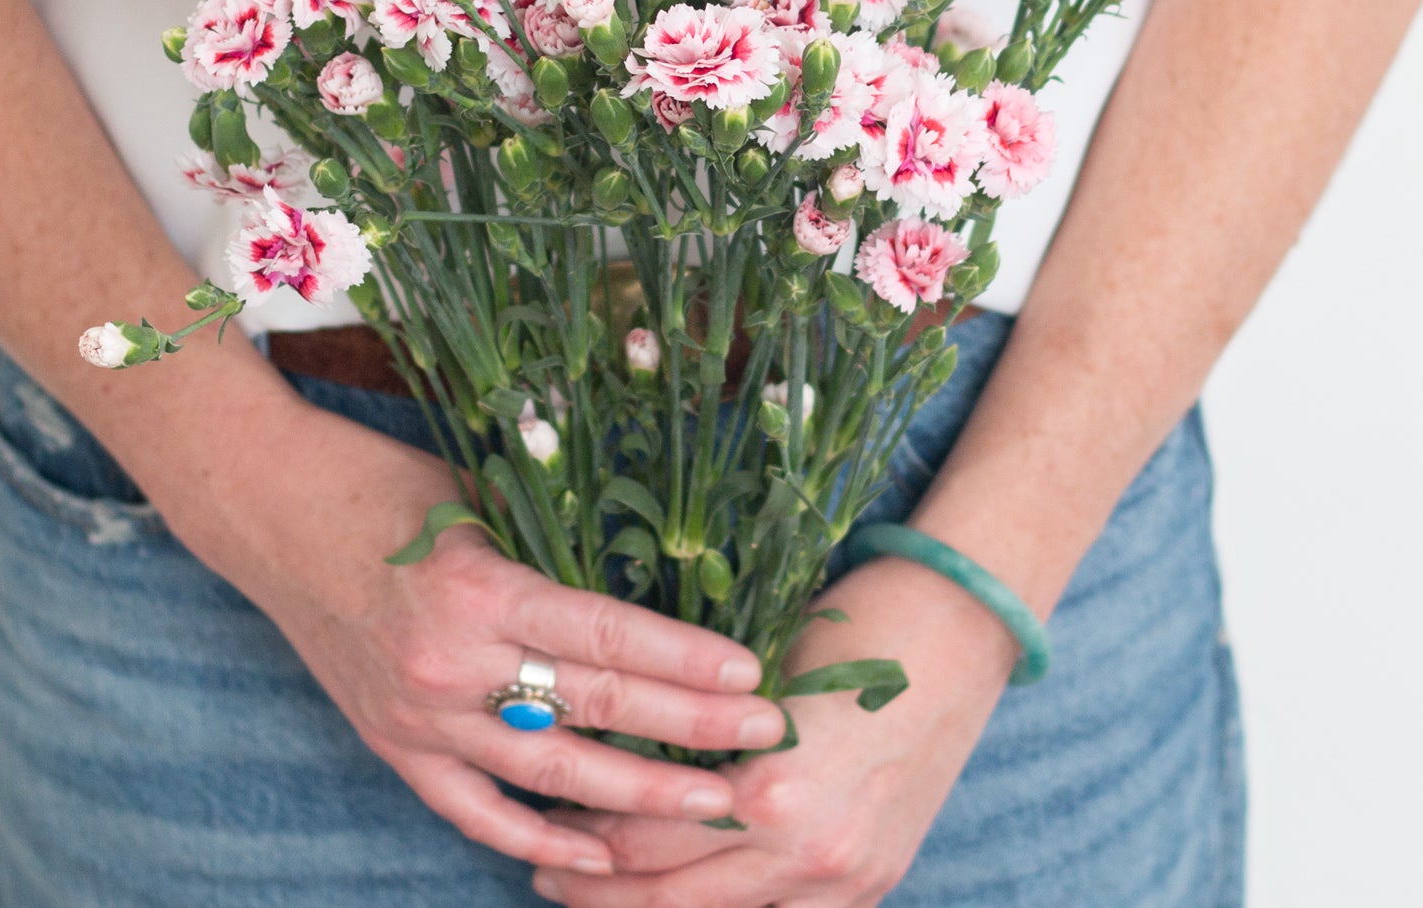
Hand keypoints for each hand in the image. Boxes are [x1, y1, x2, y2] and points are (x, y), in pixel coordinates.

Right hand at [145, 380, 787, 877]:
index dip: (685, 659)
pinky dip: (535, 838)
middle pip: (594, 707)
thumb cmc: (383, 484)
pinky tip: (596, 854)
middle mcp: (452, 662)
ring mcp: (418, 715)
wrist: (271, 509)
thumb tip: (643, 586)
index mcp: (481, 589)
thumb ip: (549, 553)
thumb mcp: (477, 500)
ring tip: (711, 804)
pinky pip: (472, 809)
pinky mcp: (391, 743)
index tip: (752, 673)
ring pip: (547, 774)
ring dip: (635, 795)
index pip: (606, 637)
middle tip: (765, 738)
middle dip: (690, 728)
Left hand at [531, 557, 1018, 905]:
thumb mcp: (759, 673)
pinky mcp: (874, 883)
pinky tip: (686, 898)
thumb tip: (618, 754)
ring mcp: (846, 879)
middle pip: (673, 895)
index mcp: (770, 788)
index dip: (582, 830)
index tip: (544, 810)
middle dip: (599, 888)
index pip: (644, 834)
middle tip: (541, 867)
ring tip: (598, 894)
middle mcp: (807, 851)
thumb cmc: (854, 623)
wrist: (962, 626)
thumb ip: (697, 728)